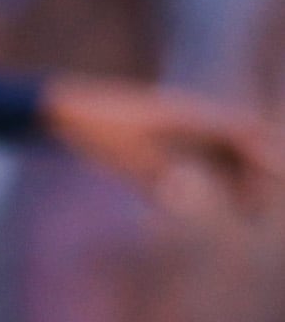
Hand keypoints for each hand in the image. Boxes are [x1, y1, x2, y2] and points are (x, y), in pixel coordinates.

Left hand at [42, 77, 281, 208]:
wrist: (58, 109)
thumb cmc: (88, 129)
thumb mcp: (118, 154)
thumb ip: (153, 175)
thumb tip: (184, 202)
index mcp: (185, 116)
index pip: (238, 134)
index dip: (262, 158)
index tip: (278, 179)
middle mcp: (189, 116)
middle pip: (240, 141)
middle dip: (258, 171)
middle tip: (260, 211)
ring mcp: (178, 125)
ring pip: (225, 150)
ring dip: (242, 176)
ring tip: (251, 212)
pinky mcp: (165, 136)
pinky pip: (204, 154)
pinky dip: (220, 174)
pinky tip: (221, 198)